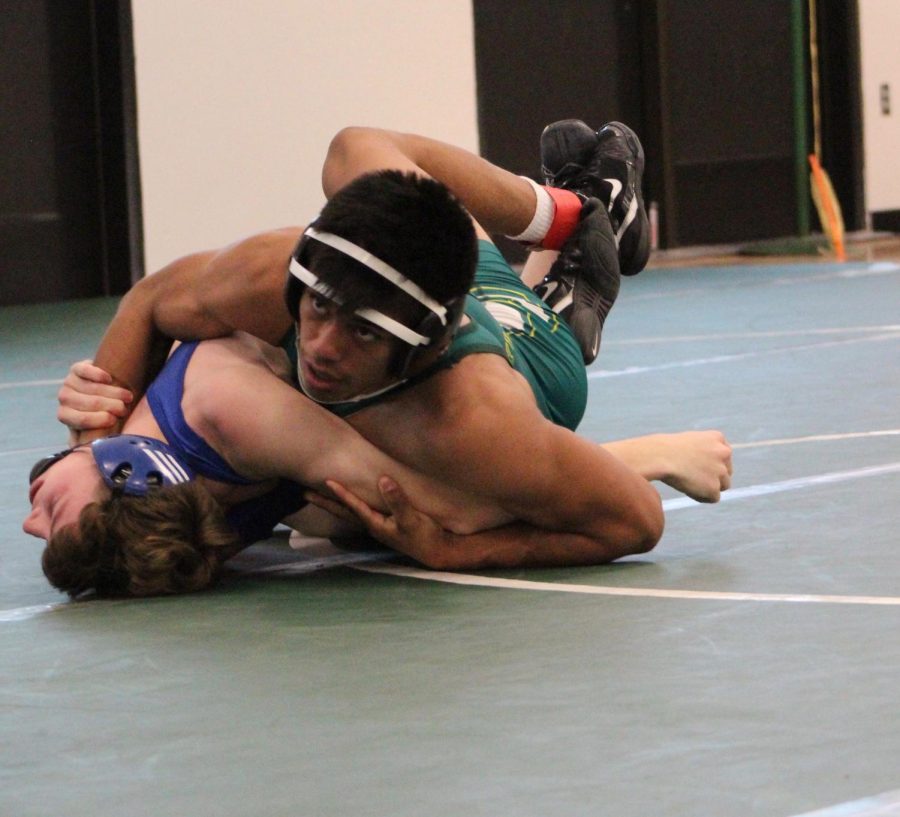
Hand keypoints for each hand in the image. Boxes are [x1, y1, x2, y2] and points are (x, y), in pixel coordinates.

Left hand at [57, 360, 132, 443]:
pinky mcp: (76, 368)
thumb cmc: (100, 417)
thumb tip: (93, 460)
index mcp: (65, 416)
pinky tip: (109, 378)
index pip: (80, 419)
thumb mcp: (95, 432)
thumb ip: (93, 444)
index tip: (114, 421)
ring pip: (91, 387)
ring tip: (128, 397)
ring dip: (113, 393)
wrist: (99, 393)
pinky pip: (84, 370)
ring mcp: (69, 382)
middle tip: (125, 410)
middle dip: (110, 406)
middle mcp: (64, 398)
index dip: (97, 420)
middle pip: (89, 402)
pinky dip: (97, 374)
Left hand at [322, 477, 452, 562]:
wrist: (437, 550)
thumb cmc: (425, 535)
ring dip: (334, 504)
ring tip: (320, 496)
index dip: (340, 494)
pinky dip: (351, 505)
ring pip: (351, 512)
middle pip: (343, 512)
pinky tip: (350, 501)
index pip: (353, 506)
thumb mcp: (412, 518)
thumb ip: (397, 500)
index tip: (326, 481)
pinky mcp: (387, 523)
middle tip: (304, 494)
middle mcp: (373, 525)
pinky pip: (362, 511)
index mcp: (376, 524)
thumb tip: (383, 480)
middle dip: (325, 503)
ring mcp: (379, 525)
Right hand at [659, 431, 732, 502]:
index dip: (712, 464)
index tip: (700, 467)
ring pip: (722, 486)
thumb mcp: (690, 442)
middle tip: (693, 478)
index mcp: (718, 438)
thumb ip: (704, 451)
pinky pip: (713, 498)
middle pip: (726, 472)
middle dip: (713, 477)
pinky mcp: (714, 487)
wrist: (659, 457)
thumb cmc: (667, 449)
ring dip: (708, 487)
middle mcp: (724, 452)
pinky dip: (701, 497)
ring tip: (689, 484)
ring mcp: (720, 470)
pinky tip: (687, 489)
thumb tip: (707, 468)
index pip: (724, 456)